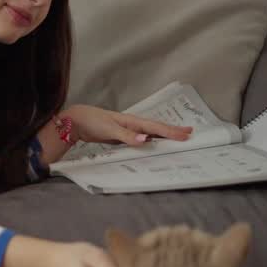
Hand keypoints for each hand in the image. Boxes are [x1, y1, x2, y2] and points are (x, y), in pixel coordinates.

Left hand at [63, 104, 192, 145]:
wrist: (76, 121)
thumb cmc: (92, 121)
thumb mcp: (109, 129)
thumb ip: (127, 135)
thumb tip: (146, 139)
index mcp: (132, 121)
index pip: (155, 127)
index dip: (171, 132)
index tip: (186, 135)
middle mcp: (132, 124)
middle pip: (156, 129)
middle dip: (172, 131)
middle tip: (190, 133)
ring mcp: (127, 130)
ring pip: (150, 133)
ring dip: (163, 136)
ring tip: (178, 138)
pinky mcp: (121, 136)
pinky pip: (140, 139)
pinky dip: (150, 141)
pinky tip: (154, 144)